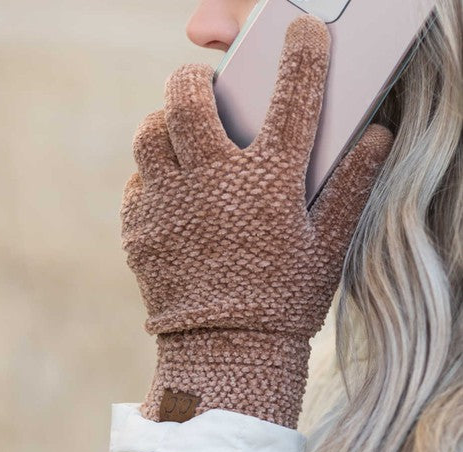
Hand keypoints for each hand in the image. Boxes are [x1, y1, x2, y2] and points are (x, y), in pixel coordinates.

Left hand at [121, 14, 393, 427]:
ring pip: (148, 132)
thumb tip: (377, 136)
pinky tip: (170, 197)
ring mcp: (170, 204)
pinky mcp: (139, 230)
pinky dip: (150, 180)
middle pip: (187, 97)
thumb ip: (350, 187)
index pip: (292, 94)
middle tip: (205, 93)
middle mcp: (214, 181)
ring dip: (163, 126)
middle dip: (195, 82)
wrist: (228, 357)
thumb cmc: (285, 303)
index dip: (302, 53)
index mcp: (269, 180)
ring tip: (180, 142)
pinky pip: (135, 183)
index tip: (302, 32)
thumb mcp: (326, 247)